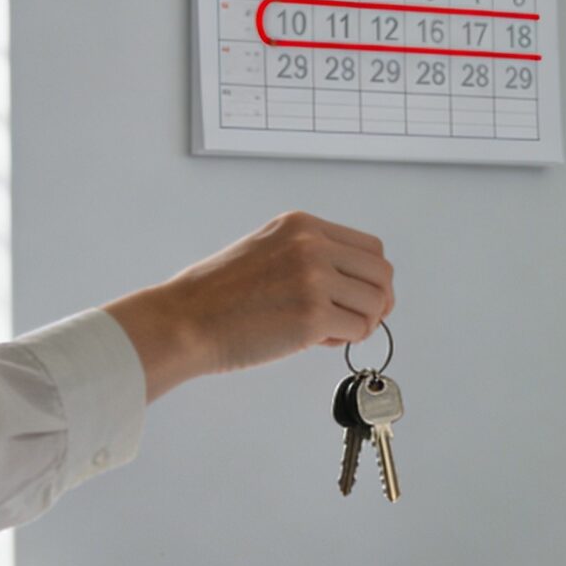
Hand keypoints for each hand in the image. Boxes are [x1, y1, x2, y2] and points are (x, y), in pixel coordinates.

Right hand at [105, 212, 394, 401]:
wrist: (183, 321)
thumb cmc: (215, 295)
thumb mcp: (265, 249)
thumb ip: (307, 255)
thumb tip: (353, 284)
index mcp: (301, 225)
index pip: (369, 247)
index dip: (370, 276)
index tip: (359, 296)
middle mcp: (312, 245)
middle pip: (381, 272)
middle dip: (376, 300)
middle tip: (357, 319)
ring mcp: (314, 279)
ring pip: (376, 303)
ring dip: (361, 322)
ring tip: (329, 330)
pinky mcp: (313, 316)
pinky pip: (358, 330)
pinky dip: (346, 340)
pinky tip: (316, 340)